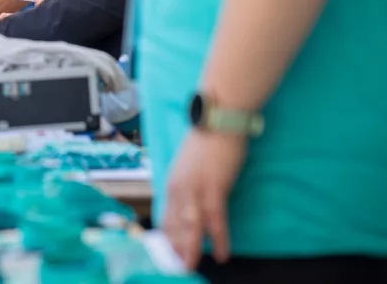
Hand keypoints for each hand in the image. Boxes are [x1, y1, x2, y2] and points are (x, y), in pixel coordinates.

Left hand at [162, 129, 247, 270]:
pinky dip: (218, 239)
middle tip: (175, 269)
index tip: (165, 254)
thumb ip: (188, 182)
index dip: (166, 237)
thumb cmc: (208, 138)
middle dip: (174, 249)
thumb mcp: (190, 164)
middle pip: (174, 226)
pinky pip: (215, 221)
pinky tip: (220, 254)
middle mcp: (178, 188)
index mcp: (172, 182)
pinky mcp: (214, 188)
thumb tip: (190, 198)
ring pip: (190, 227)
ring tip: (189, 268)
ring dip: (189, 250)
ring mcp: (194, 189)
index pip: (165, 216)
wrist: (218, 118)